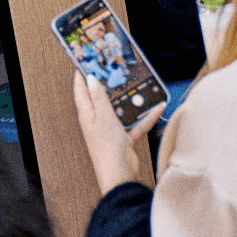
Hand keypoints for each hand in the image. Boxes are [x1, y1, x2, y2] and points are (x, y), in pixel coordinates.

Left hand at [72, 71, 163, 194]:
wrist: (119, 173)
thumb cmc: (106, 147)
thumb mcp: (103, 116)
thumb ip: (99, 98)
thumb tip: (90, 79)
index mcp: (87, 114)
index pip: (80, 91)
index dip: (80, 76)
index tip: (83, 63)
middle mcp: (96, 121)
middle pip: (99, 99)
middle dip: (105, 85)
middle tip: (111, 70)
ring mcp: (109, 130)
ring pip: (119, 110)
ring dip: (128, 101)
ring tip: (135, 86)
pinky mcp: (122, 138)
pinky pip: (134, 124)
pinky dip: (145, 118)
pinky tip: (156, 109)